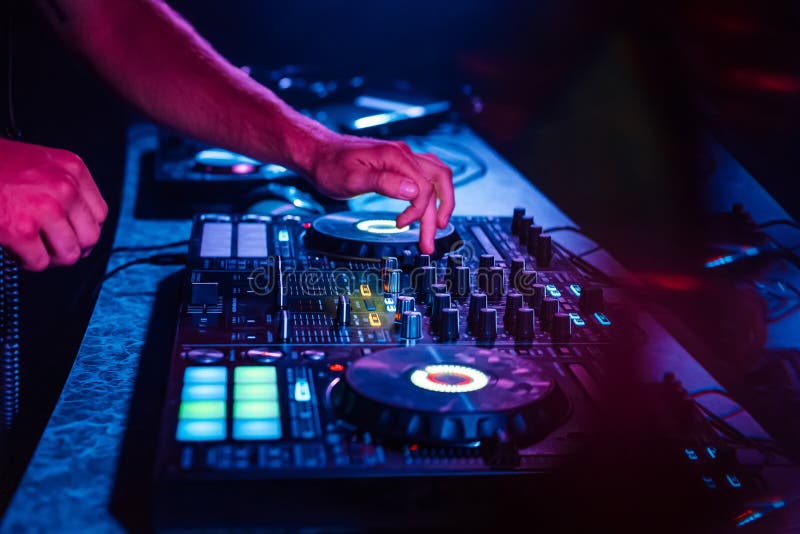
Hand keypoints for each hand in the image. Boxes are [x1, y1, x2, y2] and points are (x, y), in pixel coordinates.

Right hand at [0, 139, 108, 270]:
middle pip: (90, 237)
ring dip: (51, 258)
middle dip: (72, 248)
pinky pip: (38, 262)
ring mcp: (44, 209)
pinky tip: (15, 250)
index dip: (86, 230)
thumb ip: (65, 185)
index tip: (74, 236)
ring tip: (34, 249)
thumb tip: (80, 224)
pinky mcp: (20, 231)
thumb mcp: (42, 162)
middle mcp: (65, 187)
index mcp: (72, 168)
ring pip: (68, 254)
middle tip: (54, 248)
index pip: (100, 214)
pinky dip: (27, 262)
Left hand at [306, 132, 453, 253]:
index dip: (418, 210)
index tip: (401, 225)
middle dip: (440, 212)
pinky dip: (430, 194)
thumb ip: (383, 183)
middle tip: (431, 240)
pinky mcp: (398, 164)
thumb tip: (413, 191)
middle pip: (438, 181)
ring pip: (435, 178)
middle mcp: (403, 154)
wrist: (318, 153)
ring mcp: (402, 157)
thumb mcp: (352, 179)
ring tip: (435, 228)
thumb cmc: (330, 165)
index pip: (424, 186)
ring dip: (439, 203)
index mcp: (395, 156)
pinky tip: (424, 210)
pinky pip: (425, 176)